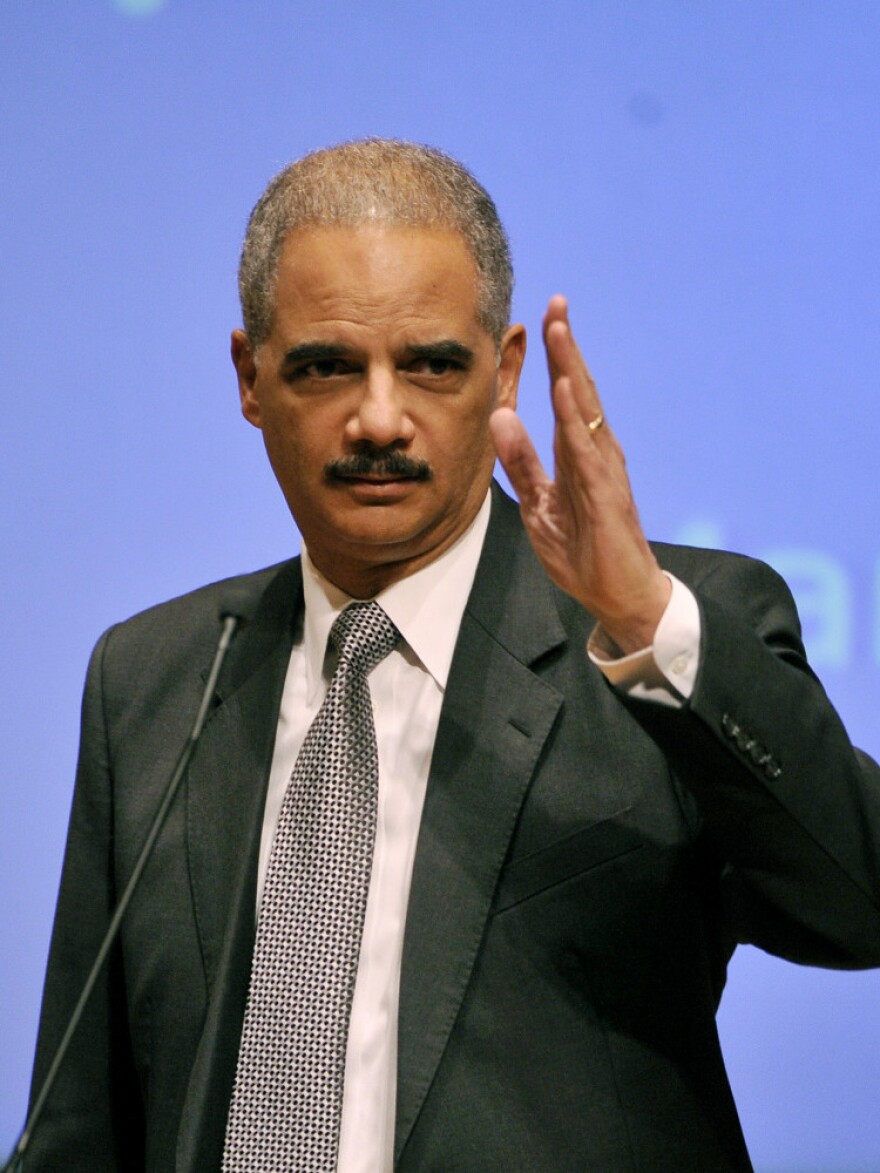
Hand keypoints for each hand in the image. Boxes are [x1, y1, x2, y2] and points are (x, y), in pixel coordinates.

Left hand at [490, 296, 669, 654]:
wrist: (620, 595)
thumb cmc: (583, 553)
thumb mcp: (539, 506)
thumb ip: (522, 464)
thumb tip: (501, 419)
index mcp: (579, 456)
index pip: (564, 399)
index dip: (553, 360)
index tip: (540, 322)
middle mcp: (596, 455)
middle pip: (578, 391)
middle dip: (566, 347)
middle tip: (556, 302)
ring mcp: (604, 472)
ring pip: (585, 411)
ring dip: (571, 368)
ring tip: (560, 328)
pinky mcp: (607, 495)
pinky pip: (587, 451)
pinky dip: (575, 419)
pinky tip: (563, 390)